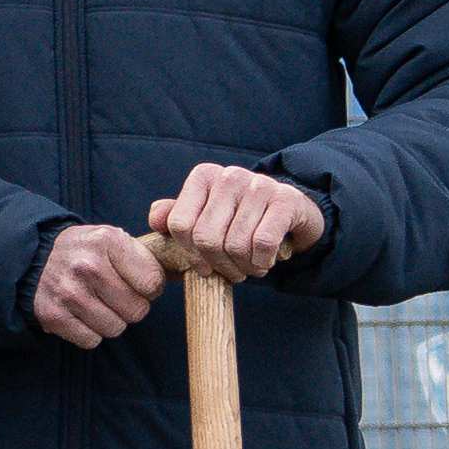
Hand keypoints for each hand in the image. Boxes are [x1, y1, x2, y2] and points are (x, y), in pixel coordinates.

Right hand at [27, 221, 163, 345]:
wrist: (33, 258)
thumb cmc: (84, 251)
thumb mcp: (113, 239)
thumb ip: (147, 256)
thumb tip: (188, 271)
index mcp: (107, 241)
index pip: (153, 282)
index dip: (149, 287)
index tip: (137, 282)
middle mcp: (87, 266)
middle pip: (137, 310)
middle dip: (131, 306)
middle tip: (116, 295)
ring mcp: (69, 293)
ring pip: (115, 328)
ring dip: (111, 320)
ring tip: (98, 303)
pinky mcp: (54, 316)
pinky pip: (91, 340)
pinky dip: (90, 332)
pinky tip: (81, 314)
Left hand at [149, 162, 327, 279]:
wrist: (293, 211)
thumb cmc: (241, 219)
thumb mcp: (208, 215)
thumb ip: (178, 216)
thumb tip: (155, 220)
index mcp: (204, 177)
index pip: (180, 224)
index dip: (190, 254)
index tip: (204, 267)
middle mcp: (229, 176)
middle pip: (206, 238)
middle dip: (219, 265)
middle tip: (232, 272)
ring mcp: (258, 185)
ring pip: (235, 244)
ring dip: (243, 267)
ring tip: (249, 268)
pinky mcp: (285, 200)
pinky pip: (262, 243)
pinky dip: (262, 262)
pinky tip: (265, 262)